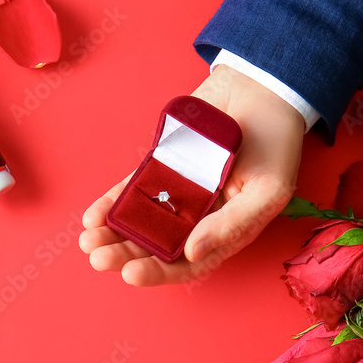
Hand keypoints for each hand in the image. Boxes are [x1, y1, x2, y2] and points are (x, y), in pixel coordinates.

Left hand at [78, 63, 305, 285]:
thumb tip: (192, 253)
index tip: (131, 275)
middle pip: (157, 244)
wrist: (262, 88)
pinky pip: (133, 189)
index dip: (160, 272)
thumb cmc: (275, 143)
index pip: (188, 262)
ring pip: (140, 220)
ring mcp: (178, 190)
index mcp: (226, 230)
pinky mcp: (162, 166)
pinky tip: (92, 216)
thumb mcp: (267, 190)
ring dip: (113, 233)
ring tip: (87, 241)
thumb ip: (232, 224)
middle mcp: (198, 216)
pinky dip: (112, 203)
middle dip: (126, 254)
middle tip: (98, 258)